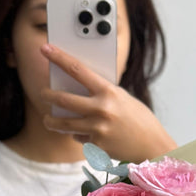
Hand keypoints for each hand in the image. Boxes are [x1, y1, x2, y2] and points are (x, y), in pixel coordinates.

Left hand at [40, 44, 175, 161]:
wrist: (152, 146)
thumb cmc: (139, 119)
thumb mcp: (122, 99)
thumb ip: (102, 94)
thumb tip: (78, 90)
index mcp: (108, 91)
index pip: (77, 70)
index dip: (59, 58)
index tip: (45, 50)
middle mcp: (101, 109)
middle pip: (63, 99)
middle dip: (48, 96)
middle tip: (42, 94)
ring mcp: (97, 128)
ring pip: (64, 124)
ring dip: (52, 122)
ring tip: (48, 120)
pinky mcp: (96, 145)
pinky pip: (79, 137)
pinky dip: (80, 135)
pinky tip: (89, 135)